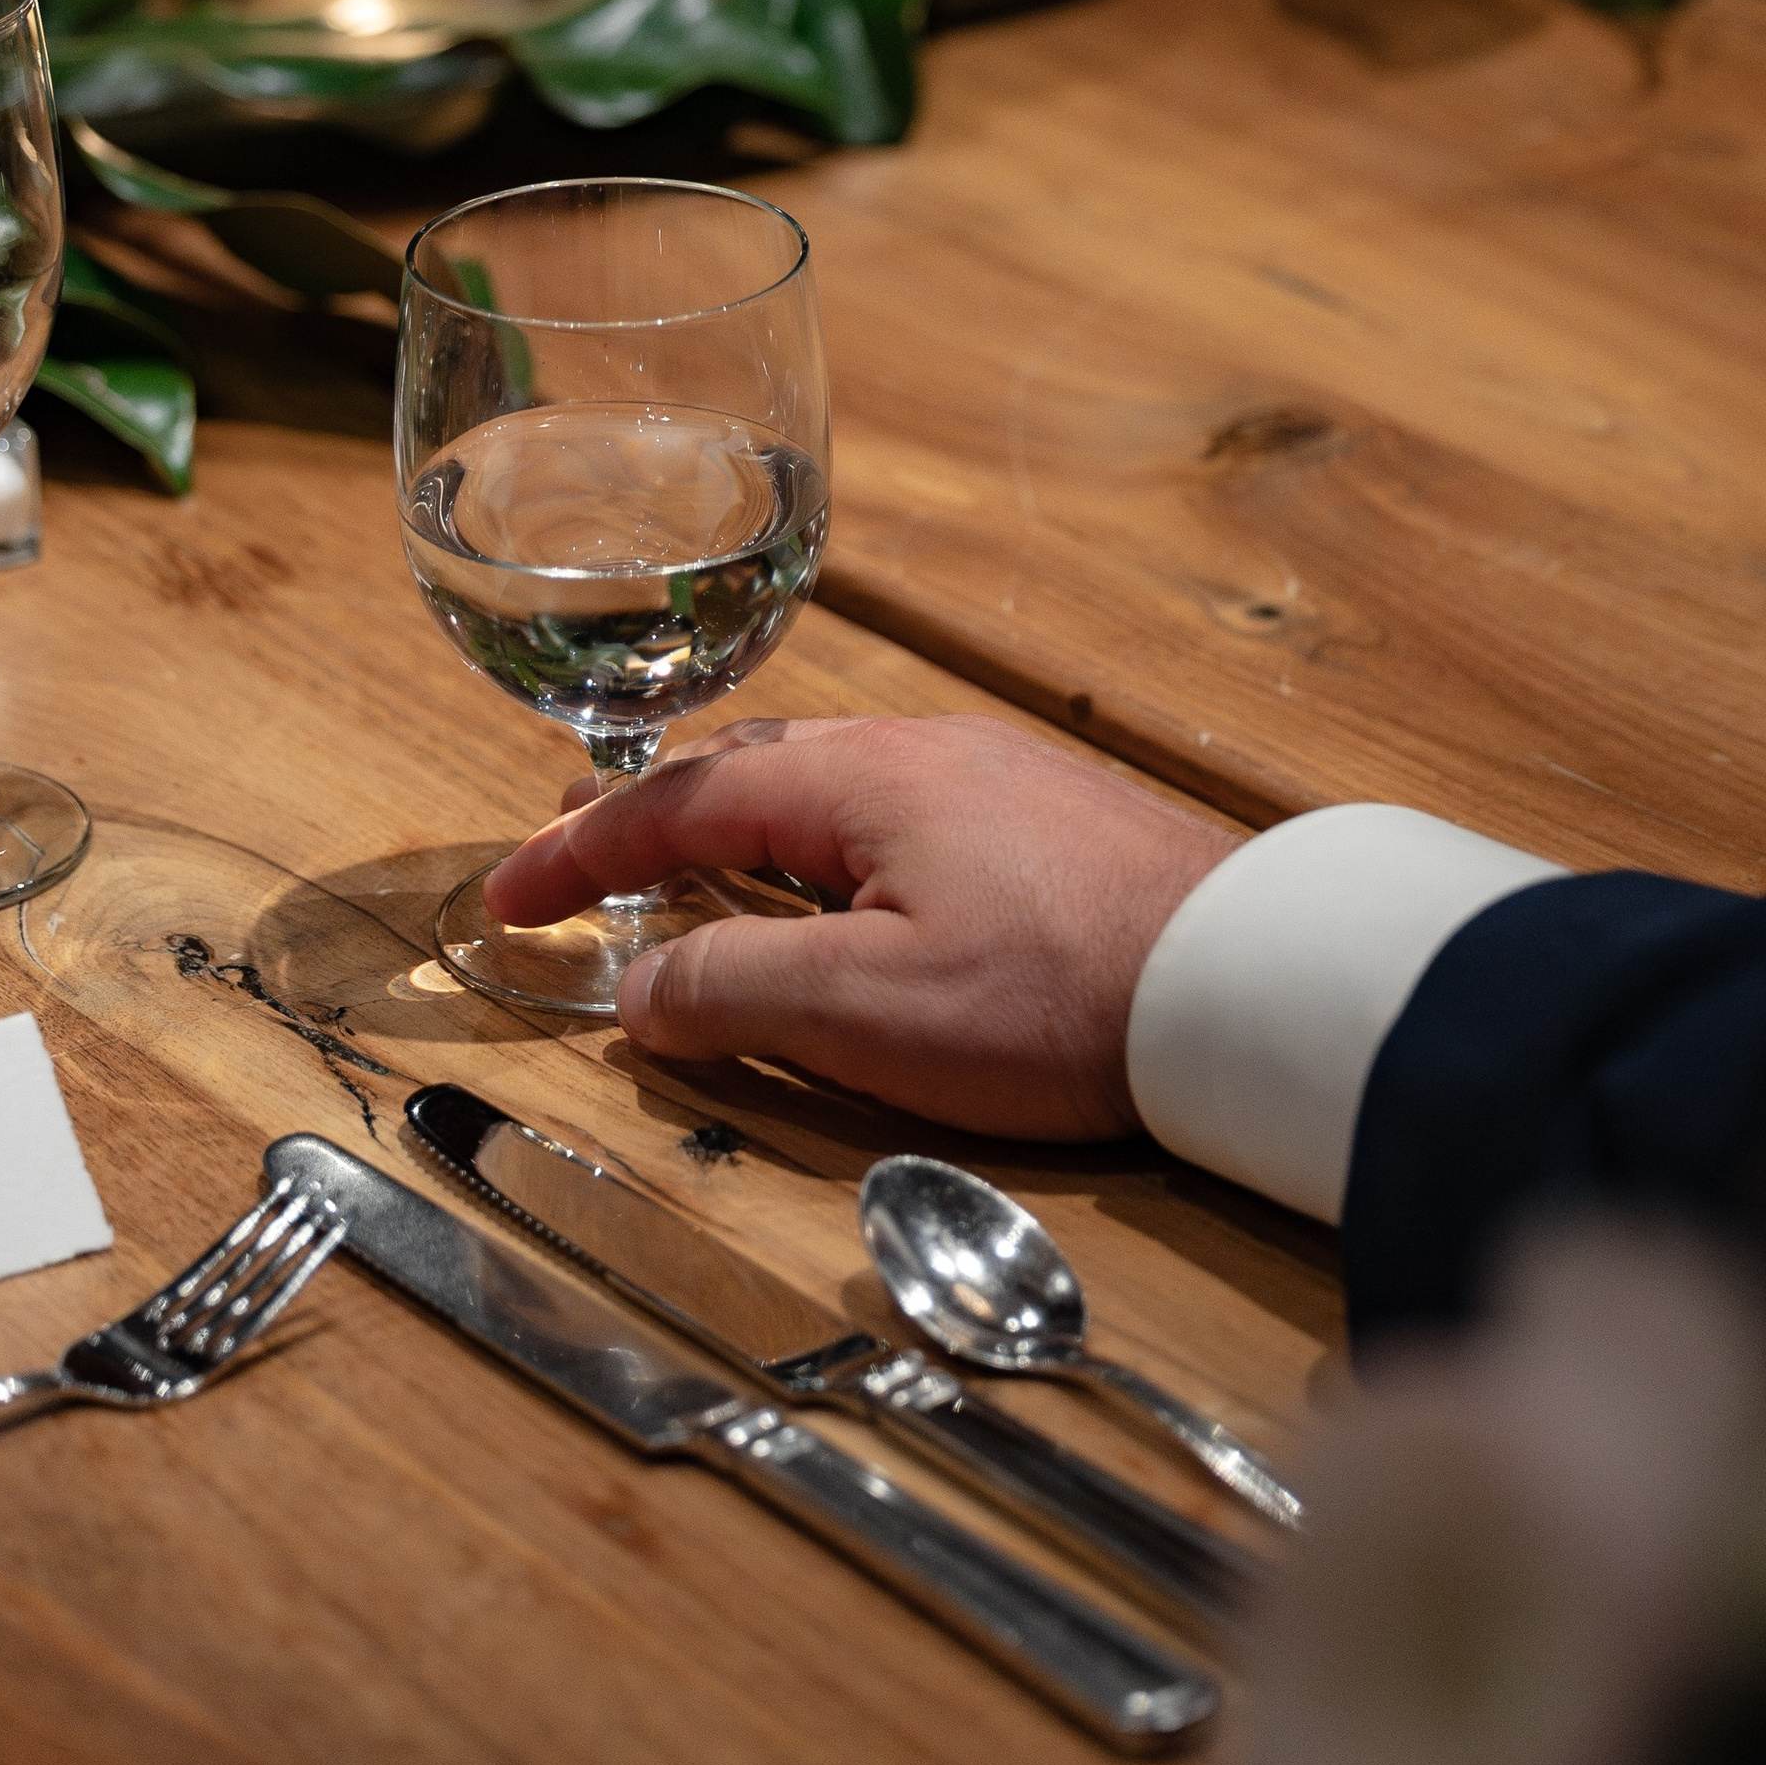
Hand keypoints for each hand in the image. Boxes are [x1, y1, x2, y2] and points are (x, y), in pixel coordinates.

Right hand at [480, 716, 1235, 1138]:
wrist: (1255, 980)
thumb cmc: (1068, 993)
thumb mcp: (871, 1010)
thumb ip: (737, 993)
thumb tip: (638, 993)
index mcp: (860, 779)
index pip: (680, 800)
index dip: (582, 852)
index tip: (510, 898)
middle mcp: (923, 754)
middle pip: (752, 765)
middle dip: (655, 809)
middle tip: (581, 841)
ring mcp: (995, 781)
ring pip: (830, 785)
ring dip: (741, 823)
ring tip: (694, 859)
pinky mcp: (1053, 826)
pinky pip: (897, 812)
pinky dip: (823, 842)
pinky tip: (842, 885)